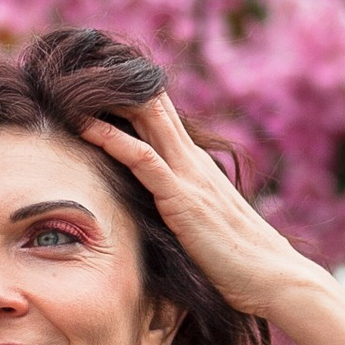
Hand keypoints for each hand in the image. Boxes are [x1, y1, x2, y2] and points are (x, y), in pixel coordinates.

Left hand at [80, 95, 344, 344]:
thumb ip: (182, 205)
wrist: (275, 280)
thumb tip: (155, 207)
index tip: (93, 75)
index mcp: (196, 164)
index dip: (128, 90)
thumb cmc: (240, 262)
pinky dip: (114, 139)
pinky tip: (86, 127)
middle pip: (151, 103)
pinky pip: (144, 160)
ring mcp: (189, 177)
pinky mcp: (183, 200)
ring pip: (146, 120)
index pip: (160, 112)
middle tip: (75, 63)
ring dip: (107, 100)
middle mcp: (193, 160)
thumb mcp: (204, 223)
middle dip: (114, 81)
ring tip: (69, 82)